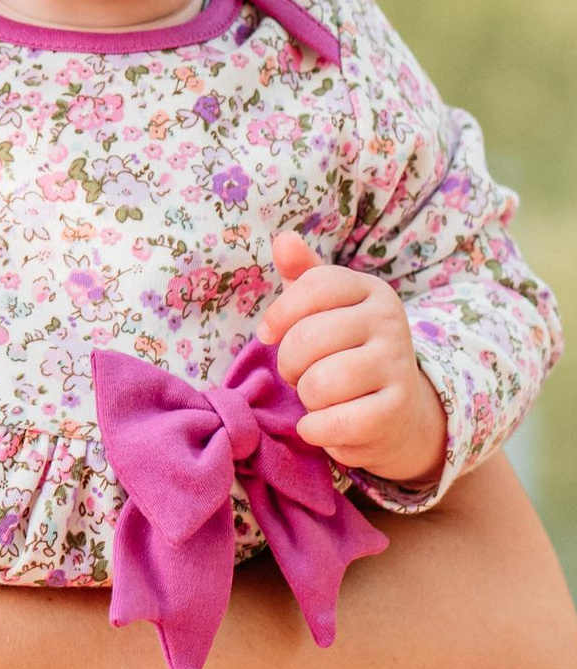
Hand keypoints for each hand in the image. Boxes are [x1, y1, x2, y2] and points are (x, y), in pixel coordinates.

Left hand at [262, 231, 446, 490]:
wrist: (399, 410)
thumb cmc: (346, 350)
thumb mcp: (325, 308)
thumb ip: (302, 273)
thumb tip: (283, 239)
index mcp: (370, 290)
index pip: (310, 286)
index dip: (278, 315)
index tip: (270, 334)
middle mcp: (390, 323)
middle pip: (306, 339)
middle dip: (289, 364)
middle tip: (300, 373)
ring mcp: (398, 367)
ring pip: (318, 383)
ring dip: (306, 397)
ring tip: (319, 396)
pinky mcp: (396, 411)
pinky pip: (333, 422)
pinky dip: (315, 429)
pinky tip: (323, 424)